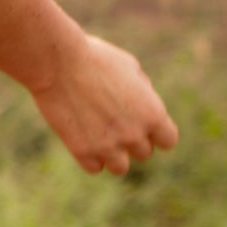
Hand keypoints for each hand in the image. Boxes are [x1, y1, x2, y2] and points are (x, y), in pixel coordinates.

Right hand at [30, 31, 177, 175]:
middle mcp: (134, 134)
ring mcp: (108, 146)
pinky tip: (81, 137)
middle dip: (131, 139)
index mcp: (153, 114)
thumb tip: (143, 105)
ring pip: (120, 167)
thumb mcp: (130, 67)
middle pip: (143, 153)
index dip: (156, 133)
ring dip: (112, 155)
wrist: (58, 64)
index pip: (168, 140)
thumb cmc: (95, 58)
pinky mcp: (83, 152)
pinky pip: (94, 168)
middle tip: (112, 120)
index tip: (142, 123)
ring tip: (98, 134)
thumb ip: (143, 93)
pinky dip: (89, 157)